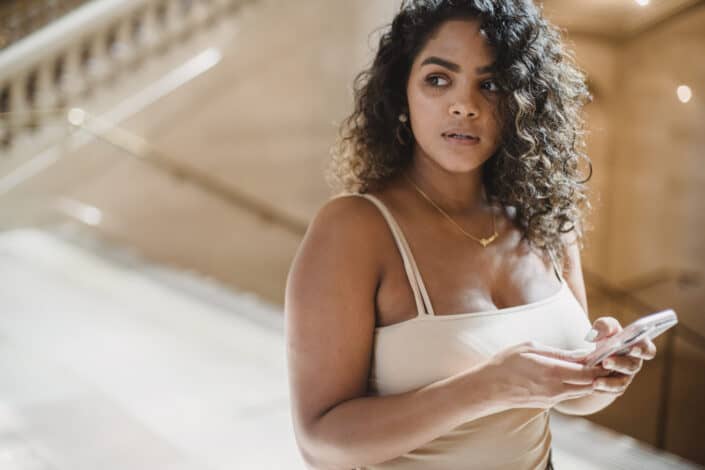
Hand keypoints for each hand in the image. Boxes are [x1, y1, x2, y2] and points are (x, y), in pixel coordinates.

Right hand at [484, 341, 610, 409]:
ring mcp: (552, 399)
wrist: (488, 388)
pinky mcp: (548, 404)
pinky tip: (571, 373)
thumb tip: (581, 355)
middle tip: (602, 358)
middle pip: (590, 384)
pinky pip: (568, 393)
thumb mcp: (530, 348)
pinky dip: (575, 384)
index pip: (588, 372)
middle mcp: (556, 389)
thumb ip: (558, 353)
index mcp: (552, 372)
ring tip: (589, 364)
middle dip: (599, 372)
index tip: (605, 353)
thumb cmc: (505, 363)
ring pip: (581, 390)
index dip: (600, 364)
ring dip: (588, 379)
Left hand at [583, 317, 656, 394]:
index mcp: (638, 346)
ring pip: (621, 383)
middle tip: (605, 362)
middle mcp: (634, 363)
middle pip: (632, 366)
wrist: (598, 355)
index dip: (643, 350)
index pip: (648, 350)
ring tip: (595, 382)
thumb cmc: (607, 337)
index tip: (632, 348)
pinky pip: (611, 391)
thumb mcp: (605, 327)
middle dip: (619, 364)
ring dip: (609, 383)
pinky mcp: (616, 387)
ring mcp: (626, 376)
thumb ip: (604, 326)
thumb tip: (594, 335)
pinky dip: (602, 390)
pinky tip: (592, 387)